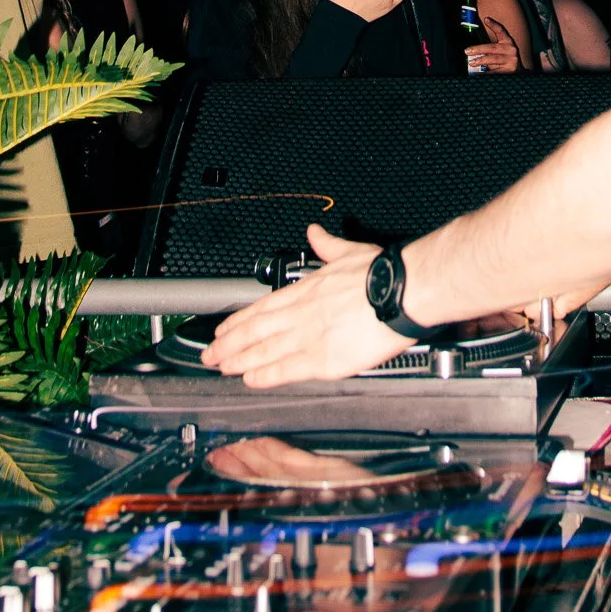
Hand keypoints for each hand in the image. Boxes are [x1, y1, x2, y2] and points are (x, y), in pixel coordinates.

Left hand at [202, 223, 413, 385]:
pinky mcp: (323, 359)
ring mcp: (308, 337)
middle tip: (209, 354)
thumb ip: (326, 245)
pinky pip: (286, 370)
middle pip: (256, 331)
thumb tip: (315, 232)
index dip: (240, 320)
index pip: (263, 308)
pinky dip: (265, 375)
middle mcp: (301, 314)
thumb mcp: (347, 251)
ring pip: (264, 351)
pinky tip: (250, 379)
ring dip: (239, 360)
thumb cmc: (381, 273)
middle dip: (230, 344)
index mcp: (306, 290)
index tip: (223, 329)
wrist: (400, 291)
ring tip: (221, 367)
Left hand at [466, 12, 520, 73]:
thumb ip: (490, 48)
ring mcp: (511, 60)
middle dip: (479, 49)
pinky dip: (486, 73)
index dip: (494, 24)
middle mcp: (511, 49)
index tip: (486, 19)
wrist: (519, 73)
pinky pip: (495, 71)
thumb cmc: (505, 59)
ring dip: (481, 60)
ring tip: (472, 62)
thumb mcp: (501, 50)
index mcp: (508, 42)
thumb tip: (472, 49)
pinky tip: (479, 73)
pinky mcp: (510, 70)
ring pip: (494, 59)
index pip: (501, 31)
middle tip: (468, 51)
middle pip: (493, 47)